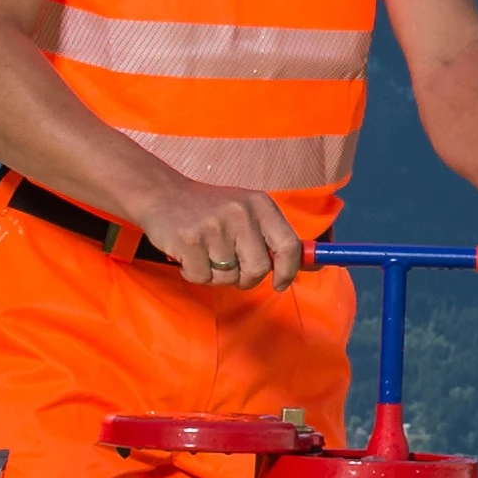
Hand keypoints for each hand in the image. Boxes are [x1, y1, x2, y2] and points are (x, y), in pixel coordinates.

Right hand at [148, 182, 304, 287]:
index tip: (280, 284)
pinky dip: (194, 274)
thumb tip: (314, 265)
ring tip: (205, 253)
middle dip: (246, 279)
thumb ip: (275, 237)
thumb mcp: (247, 211)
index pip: (288, 245)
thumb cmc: (211, 208)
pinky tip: (189, 255)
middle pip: (258, 269)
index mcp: (260, 205)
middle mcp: (240, 213)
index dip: (288, 271)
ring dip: (216, 275)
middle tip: (232, 269)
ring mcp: (213, 227)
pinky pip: (201, 278)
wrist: (162, 194)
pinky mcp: (188, 241)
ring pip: (228, 277)